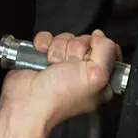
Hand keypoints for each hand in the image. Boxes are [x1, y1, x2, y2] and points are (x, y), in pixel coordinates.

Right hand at [0, 29, 119, 128]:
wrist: (28, 101)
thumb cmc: (60, 97)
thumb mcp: (96, 75)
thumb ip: (107, 51)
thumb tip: (100, 36)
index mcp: (101, 80)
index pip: (109, 50)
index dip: (98, 49)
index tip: (90, 59)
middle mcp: (83, 72)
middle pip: (86, 41)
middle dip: (75, 50)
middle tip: (69, 66)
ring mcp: (63, 65)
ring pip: (67, 38)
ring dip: (58, 49)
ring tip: (54, 65)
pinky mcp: (44, 59)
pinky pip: (48, 38)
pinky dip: (44, 44)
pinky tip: (42, 57)